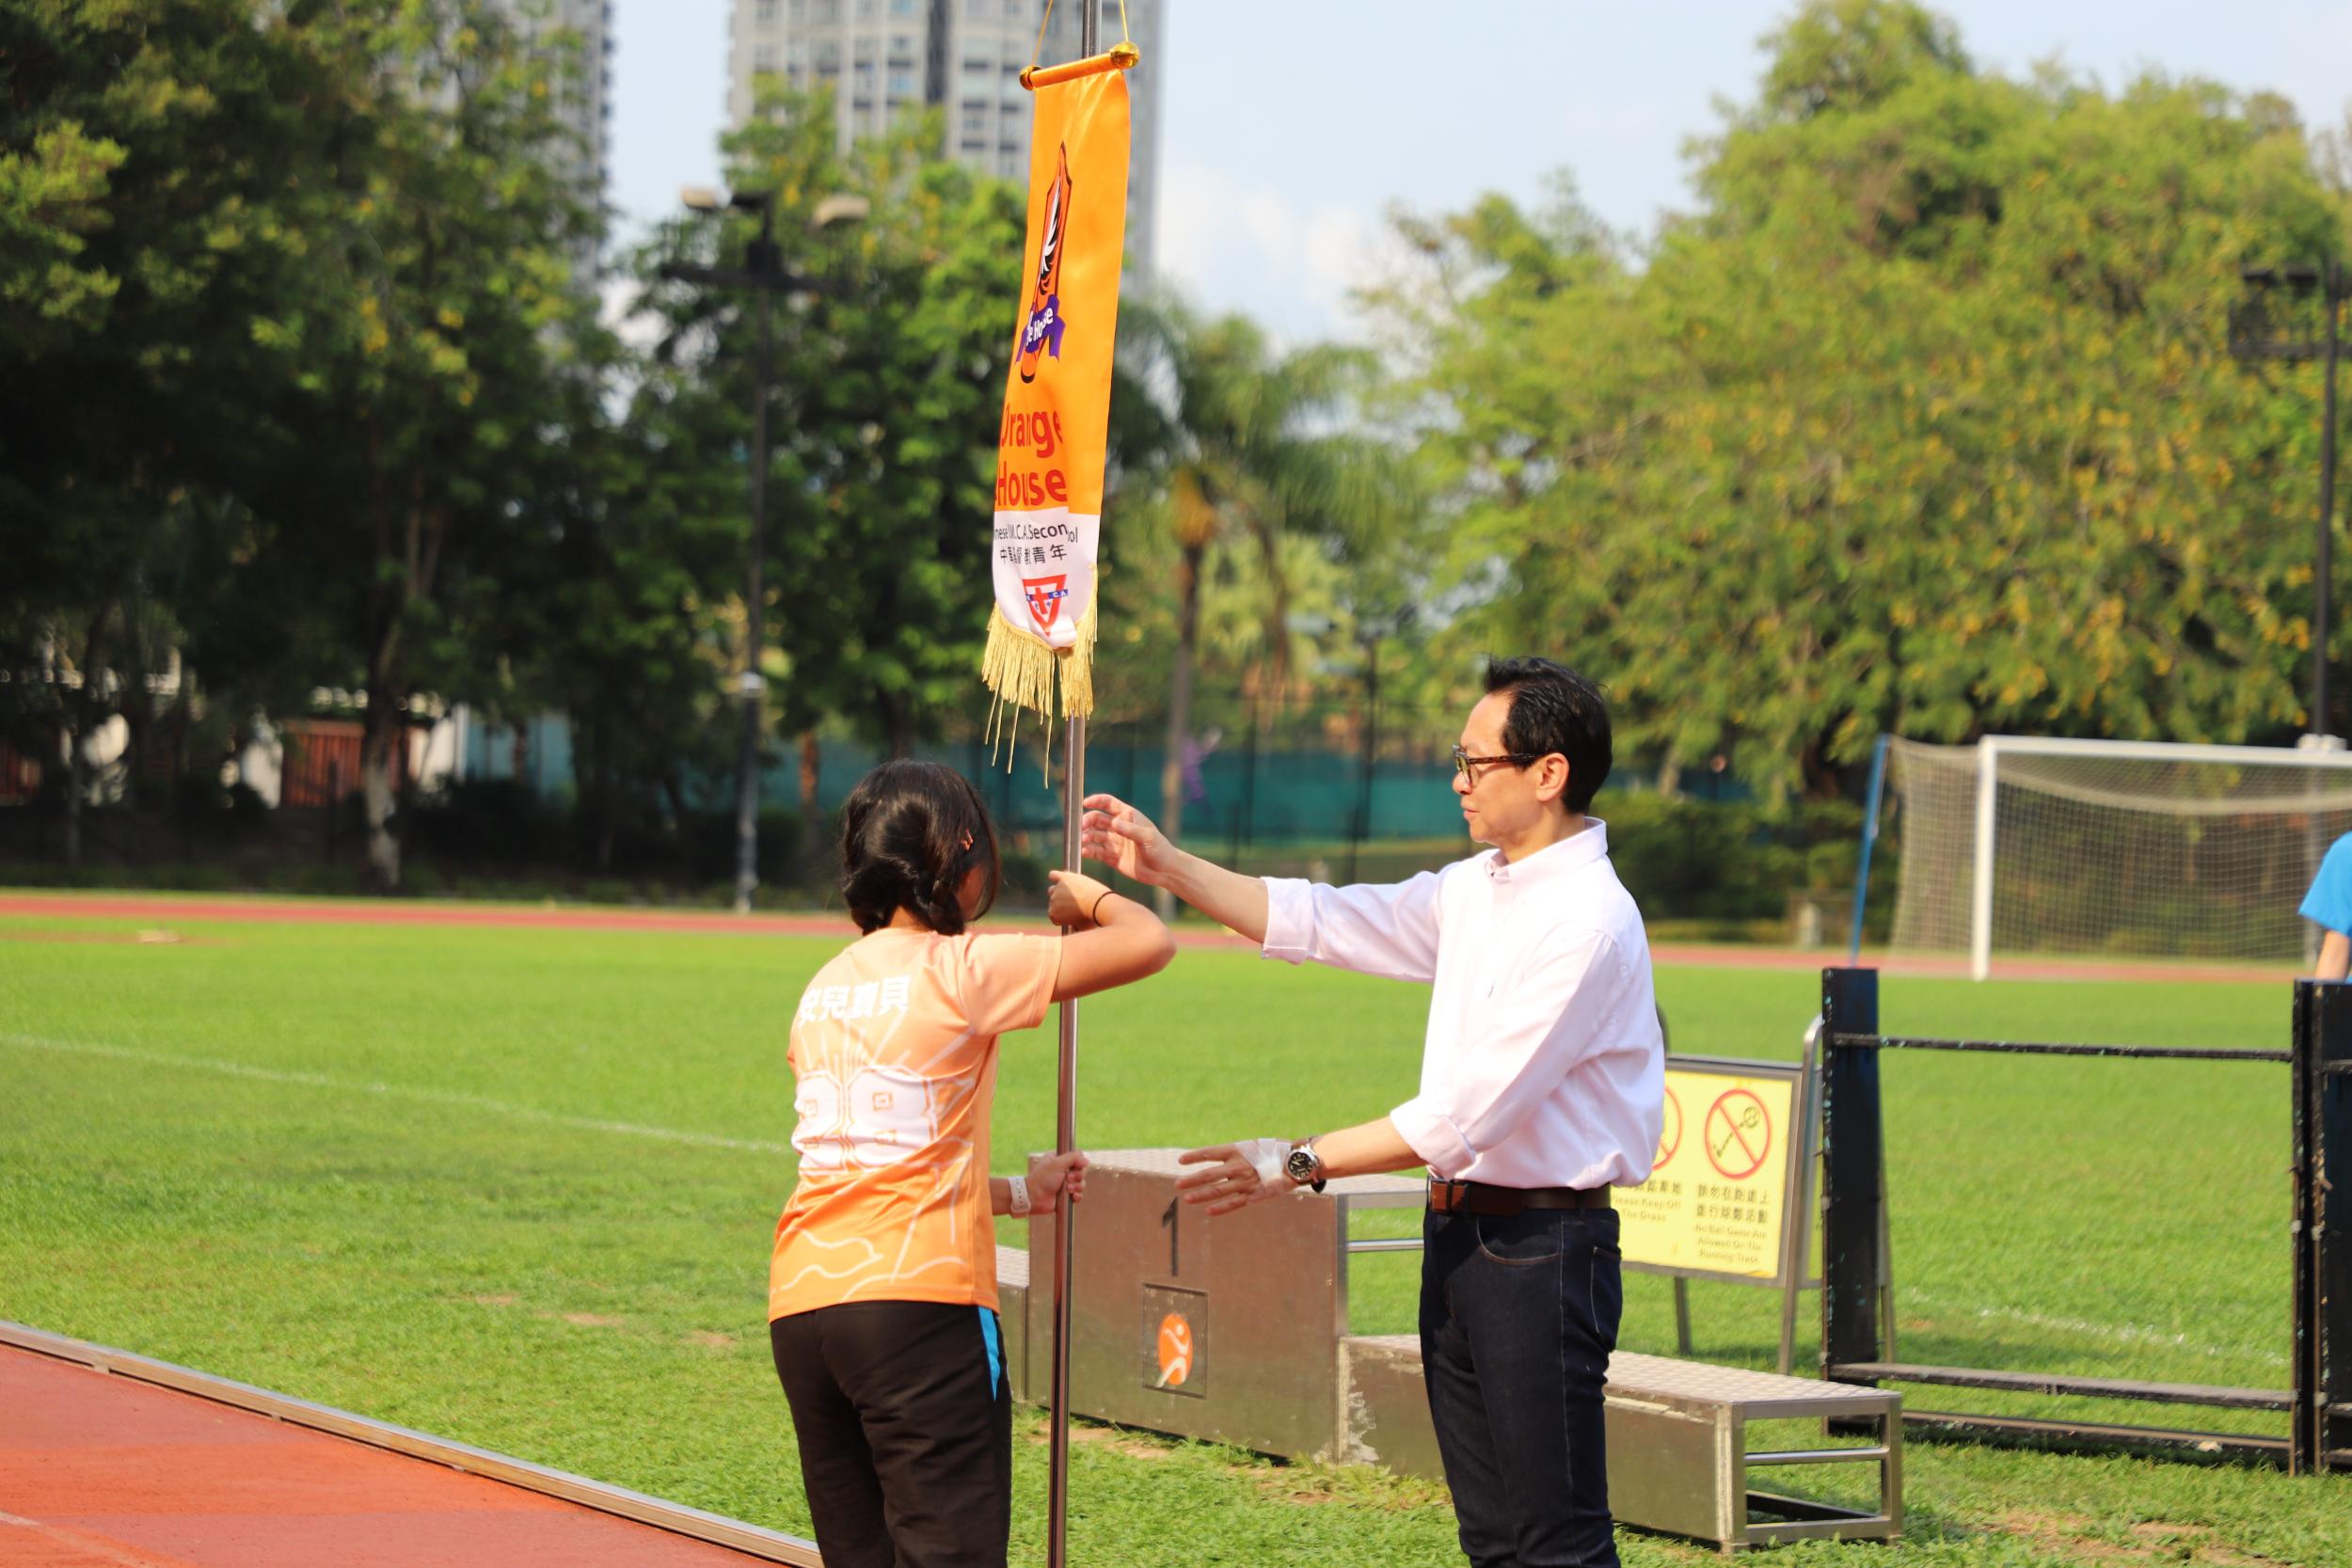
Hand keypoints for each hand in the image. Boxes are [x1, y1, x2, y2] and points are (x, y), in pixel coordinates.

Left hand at [1029, 1149, 1088, 1208]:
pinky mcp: (1067, 1195)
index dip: (1079, 1163)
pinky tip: (1072, 1197)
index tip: (1074, 1167)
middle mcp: (1063, 1170)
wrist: (1034, 1198)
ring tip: (1067, 1189)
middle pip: (1082, 1171)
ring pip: (1081, 1183)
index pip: (1077, 1158)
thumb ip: (1073, 1158)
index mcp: (1059, 1159)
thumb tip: (1086, 1160)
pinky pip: (1079, 1194)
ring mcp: (1065, 1183)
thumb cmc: (1043, 1178)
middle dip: (1078, 1176)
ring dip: (1077, 1186)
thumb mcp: (1057, 1163)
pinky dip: (1077, 1196)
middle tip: (1068, 1178)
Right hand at [1046, 869, 1112, 928]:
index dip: (1063, 914)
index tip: (1071, 914)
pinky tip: (1056, 877)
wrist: (1099, 904)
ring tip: (1071, 892)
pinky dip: (1054, 876)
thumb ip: (1074, 925)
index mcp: (1053, 915)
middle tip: (1075, 903)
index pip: (1054, 914)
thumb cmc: (1092, 918)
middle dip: (1062, 903)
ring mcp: (1058, 888)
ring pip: (1054, 889)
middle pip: (1054, 901)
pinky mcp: (1064, 878)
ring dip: (1060, 891)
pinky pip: (1054, 875)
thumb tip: (1076, 926)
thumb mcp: (1081, 927)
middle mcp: (1052, 901)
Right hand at [1080, 794, 1178, 886]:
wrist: (1164, 871)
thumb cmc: (1161, 850)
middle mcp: (1119, 827)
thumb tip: (1114, 823)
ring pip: (1094, 835)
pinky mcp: (1111, 857)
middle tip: (1081, 828)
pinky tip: (1083, 852)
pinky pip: (1095, 852)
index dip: (1096, 801)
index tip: (1084, 803)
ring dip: (1085, 837)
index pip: (1108, 803)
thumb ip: (1131, 830)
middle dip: (1087, 821)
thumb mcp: (1148, 837)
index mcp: (1128, 816)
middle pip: (1097, 819)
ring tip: (1082, 841)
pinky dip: (1087, 851)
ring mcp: (1114, 842)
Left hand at [1174, 1139, 1293, 1216]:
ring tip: (1187, 1198)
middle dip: (1192, 1180)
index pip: (1210, 1153)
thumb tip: (1216, 1157)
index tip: (1181, 1160)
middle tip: (1177, 1184)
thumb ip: (1234, 1154)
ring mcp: (1245, 1182)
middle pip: (1209, 1174)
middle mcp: (1239, 1166)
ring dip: (1201, 1194)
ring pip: (1218, 1190)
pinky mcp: (1254, 1195)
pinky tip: (1209, 1211)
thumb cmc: (1272, 1151)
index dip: (1194, 1156)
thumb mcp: (1251, 1146)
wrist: (1295, 1161)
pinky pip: (1234, 1203)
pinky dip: (1221, 1208)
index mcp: (1237, 1150)